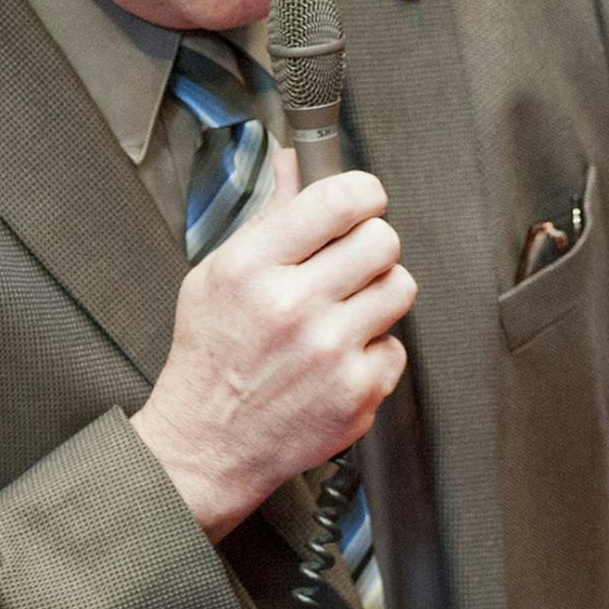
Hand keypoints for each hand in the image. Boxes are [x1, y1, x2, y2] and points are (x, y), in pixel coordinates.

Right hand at [132, 151, 415, 541]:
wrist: (208, 445)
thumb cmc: (211, 358)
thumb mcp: (217, 274)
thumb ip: (268, 217)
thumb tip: (295, 163)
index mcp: (253, 268)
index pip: (339, 201)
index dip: (363, 193)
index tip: (363, 201)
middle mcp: (293, 307)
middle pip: (382, 239)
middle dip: (371, 244)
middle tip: (351, 262)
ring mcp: (330, 352)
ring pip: (400, 287)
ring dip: (379, 293)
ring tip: (346, 310)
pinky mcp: (357, 392)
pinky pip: (396, 345)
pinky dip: (374, 350)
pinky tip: (340, 358)